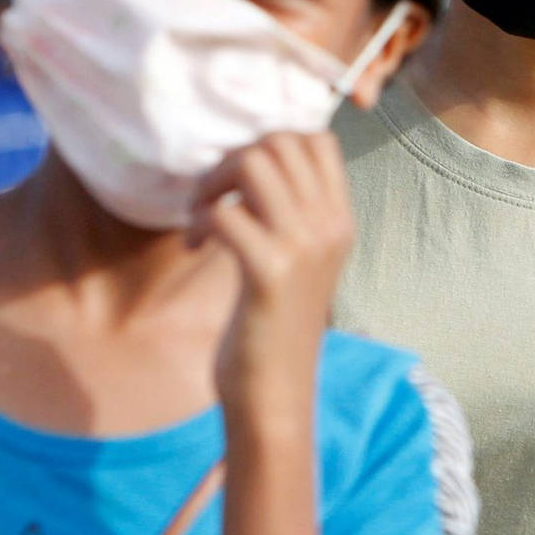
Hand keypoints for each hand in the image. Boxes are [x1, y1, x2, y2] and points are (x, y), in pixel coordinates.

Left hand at [190, 131, 353, 421]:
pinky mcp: (269, 273)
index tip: (242, 183)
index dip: (269, 143)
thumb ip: (289, 215)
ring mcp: (304, 248)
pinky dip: (200, 220)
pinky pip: (226, 214)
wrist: (276, 394)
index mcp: (340, 221)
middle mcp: (330, 227)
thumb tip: (249, 165)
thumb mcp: (298, 262)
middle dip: (231, 159)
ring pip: (254, 163)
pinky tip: (194, 246)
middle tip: (212, 198)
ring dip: (213, 182)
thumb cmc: (275, 328)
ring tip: (201, 217)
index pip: (318, 140)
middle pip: (280, 142)